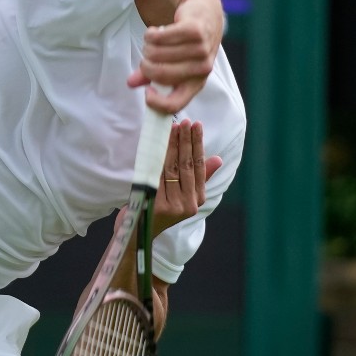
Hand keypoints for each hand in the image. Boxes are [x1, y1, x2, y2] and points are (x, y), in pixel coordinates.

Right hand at [127, 0, 224, 113]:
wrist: (206, 16)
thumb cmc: (187, 46)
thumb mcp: (173, 65)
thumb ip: (151, 76)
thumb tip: (130, 83)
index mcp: (196, 84)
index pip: (175, 104)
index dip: (156, 102)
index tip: (146, 91)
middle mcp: (202, 69)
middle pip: (161, 75)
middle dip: (146, 66)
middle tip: (146, 58)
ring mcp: (201, 50)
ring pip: (158, 54)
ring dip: (148, 47)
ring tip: (152, 43)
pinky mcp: (195, 31)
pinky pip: (160, 37)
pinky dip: (151, 35)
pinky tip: (155, 32)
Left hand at [152, 119, 223, 236]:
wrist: (138, 234)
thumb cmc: (160, 209)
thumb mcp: (181, 194)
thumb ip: (199, 177)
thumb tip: (218, 159)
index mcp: (198, 199)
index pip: (199, 166)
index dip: (198, 144)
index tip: (197, 125)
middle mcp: (189, 204)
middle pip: (186, 165)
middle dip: (186, 140)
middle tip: (185, 121)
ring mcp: (173, 206)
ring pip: (171, 169)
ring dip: (171, 146)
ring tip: (172, 128)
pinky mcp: (158, 206)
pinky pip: (157, 176)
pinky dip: (157, 159)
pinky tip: (157, 145)